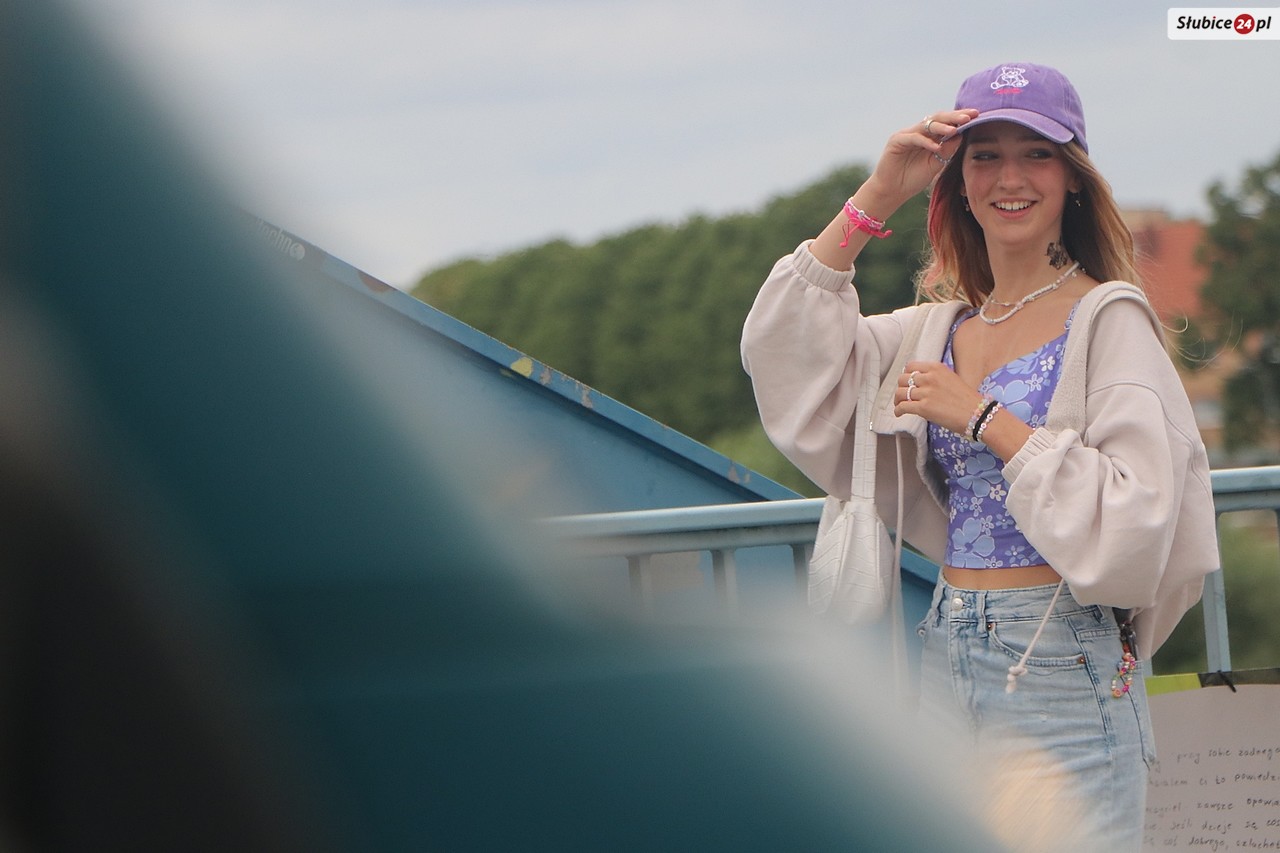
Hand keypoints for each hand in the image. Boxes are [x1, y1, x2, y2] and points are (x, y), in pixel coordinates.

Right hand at [861, 109, 976, 209]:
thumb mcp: (935, 165)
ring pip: (926, 125)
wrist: (892, 192)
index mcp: (929, 136)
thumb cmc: (912, 179)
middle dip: (954, 116)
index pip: (946, 123)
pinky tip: (936, 147)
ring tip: (955, 129)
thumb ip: (947, 151)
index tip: (977, 116)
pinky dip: (926, 141)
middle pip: (937, 118)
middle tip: (970, 115)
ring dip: (942, 126)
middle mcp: (918, 132)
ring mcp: (907, 135)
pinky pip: (914, 138)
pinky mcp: (896, 141)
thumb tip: (961, 136)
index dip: (960, 119)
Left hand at [893, 360, 983, 435]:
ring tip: (900, 405)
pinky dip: (898, 410)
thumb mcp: (951, 379)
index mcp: (936, 368)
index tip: (907, 383)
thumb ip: (935, 378)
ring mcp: (926, 393)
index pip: (910, 366)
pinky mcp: (924, 408)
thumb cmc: (968, 400)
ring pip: (900, 393)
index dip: (906, 376)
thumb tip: (920, 383)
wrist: (978, 414)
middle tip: (903, 396)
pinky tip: (899, 414)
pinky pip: (902, 406)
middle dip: (901, 388)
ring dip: (898, 400)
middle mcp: (930, 377)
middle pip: (903, 379)